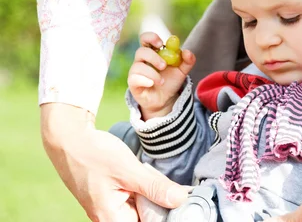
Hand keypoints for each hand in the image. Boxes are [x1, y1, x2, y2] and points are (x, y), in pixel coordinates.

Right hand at [41, 103, 190, 220]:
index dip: (166, 214)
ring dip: (152, 195)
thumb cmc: (93, 154)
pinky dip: (144, 189)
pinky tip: (145, 176)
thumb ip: (154, 187)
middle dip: (160, 203)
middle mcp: (109, 219)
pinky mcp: (112, 199)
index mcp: (112, 219)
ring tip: (148, 176)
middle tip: (169, 186)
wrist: (69, 139)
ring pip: (142, 208)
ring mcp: (110, 210)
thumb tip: (180, 200)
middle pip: (147, 218)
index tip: (180, 200)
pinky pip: (135, 199)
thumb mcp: (128, 169)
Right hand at [128, 32, 195, 119]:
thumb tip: (187, 52)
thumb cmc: (170, 81)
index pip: (146, 39)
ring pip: (138, 66)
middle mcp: (142, 60)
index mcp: (153, 52)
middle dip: (154, 57)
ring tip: (162, 81)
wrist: (165, 99)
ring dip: (152, 73)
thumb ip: (188, 60)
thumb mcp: (182, 71)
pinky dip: (145, 80)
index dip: (151, 37)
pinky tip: (152, 84)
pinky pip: (134, 78)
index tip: (161, 43)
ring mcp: (136, 71)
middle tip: (164, 65)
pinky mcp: (133, 83)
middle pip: (141, 51)